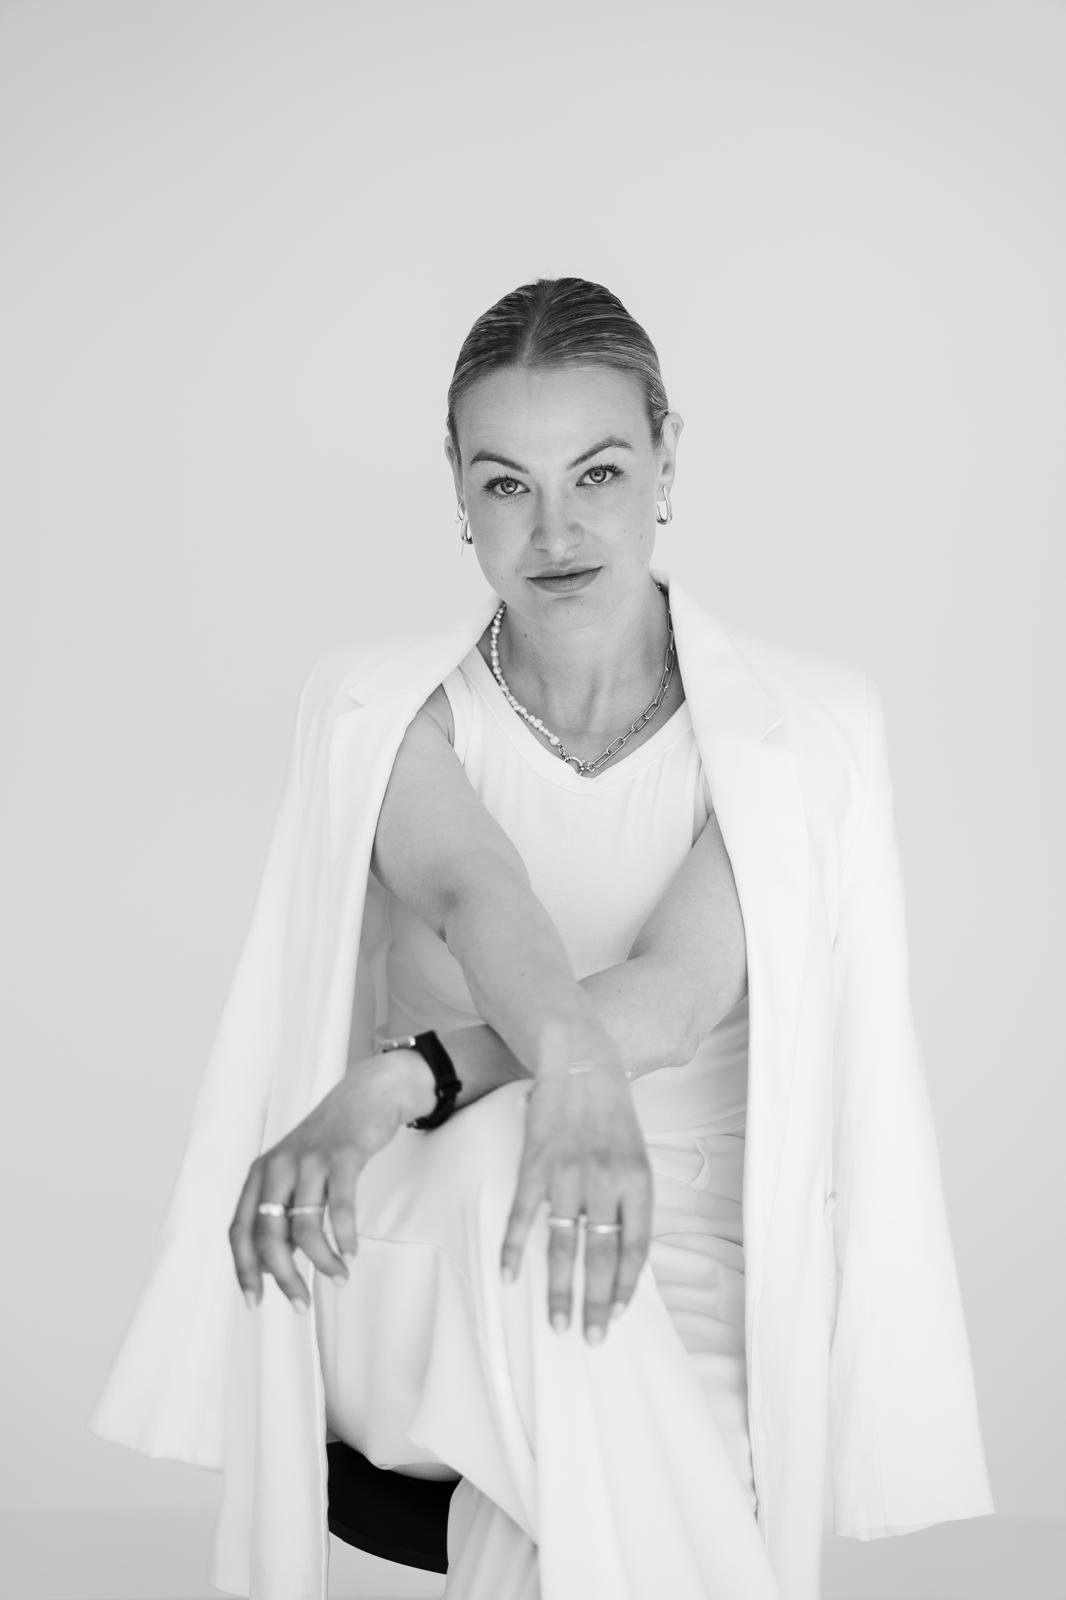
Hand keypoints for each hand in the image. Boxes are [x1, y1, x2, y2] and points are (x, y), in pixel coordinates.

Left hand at [228, 1055, 413, 1309]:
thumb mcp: (296, 1174)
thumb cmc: (330, 1142)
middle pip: (267, 1235)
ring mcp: (309, 1160)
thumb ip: (283, 1214)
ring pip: (304, 1227)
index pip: (239, 1231)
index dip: (244, 1270)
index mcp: (260, 1174)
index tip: (254, 1302)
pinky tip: (352, 1251)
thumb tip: (275, 1266)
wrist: (366, 1095)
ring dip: (323, 1261)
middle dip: (284, 1277)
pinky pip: (340, 1208)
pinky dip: (345, 1237)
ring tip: (340, 1277)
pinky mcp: (342, 1156)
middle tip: (301, 1304)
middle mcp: (278, 1167)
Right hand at [499, 1060, 651, 1346]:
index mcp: (638, 1181)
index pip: (635, 1247)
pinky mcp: (535, 1165)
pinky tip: (510, 1275)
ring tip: (557, 1324)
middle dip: (594, 1303)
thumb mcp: (637, 1153)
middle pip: (601, 1255)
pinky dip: (514, 1248)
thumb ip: (630, 1200)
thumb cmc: (611, 1113)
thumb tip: (623, 1253)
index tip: (616, 1315)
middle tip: (590, 1338)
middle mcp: (606, 1182)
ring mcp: (568, 1174)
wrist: (581, 1064)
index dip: (625, 1285)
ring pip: (563, 1245)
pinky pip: (523, 1216)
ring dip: (560, 1289)